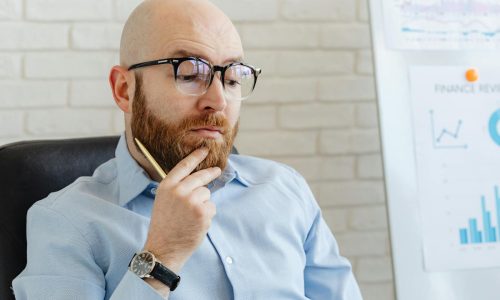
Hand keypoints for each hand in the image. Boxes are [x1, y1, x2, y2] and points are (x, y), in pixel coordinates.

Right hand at [143, 147, 220, 272]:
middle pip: (200, 177)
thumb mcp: (163, 201)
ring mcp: (192, 201)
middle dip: (210, 173)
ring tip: (191, 216)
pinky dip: (207, 215)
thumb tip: (196, 178)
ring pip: (206, 193)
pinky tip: (196, 223)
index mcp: (167, 186)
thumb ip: (177, 188)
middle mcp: (179, 190)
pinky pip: (211, 207)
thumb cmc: (164, 226)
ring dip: (203, 203)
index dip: (195, 157)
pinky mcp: (202, 212)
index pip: (184, 166)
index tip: (204, 149)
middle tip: (217, 170)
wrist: (164, 248)